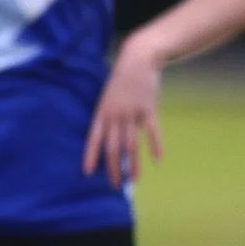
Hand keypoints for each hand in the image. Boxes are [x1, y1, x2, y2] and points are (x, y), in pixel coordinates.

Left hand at [84, 38, 163, 187]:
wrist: (138, 59)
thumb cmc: (120, 80)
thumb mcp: (106, 97)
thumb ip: (106, 117)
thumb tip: (105, 137)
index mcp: (101, 113)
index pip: (93, 139)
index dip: (91, 156)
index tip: (88, 172)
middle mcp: (115, 115)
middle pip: (113, 147)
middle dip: (113, 168)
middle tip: (114, 185)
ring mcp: (132, 113)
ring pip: (132, 144)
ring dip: (133, 164)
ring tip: (133, 181)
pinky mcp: (149, 109)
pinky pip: (152, 131)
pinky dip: (155, 146)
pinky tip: (156, 160)